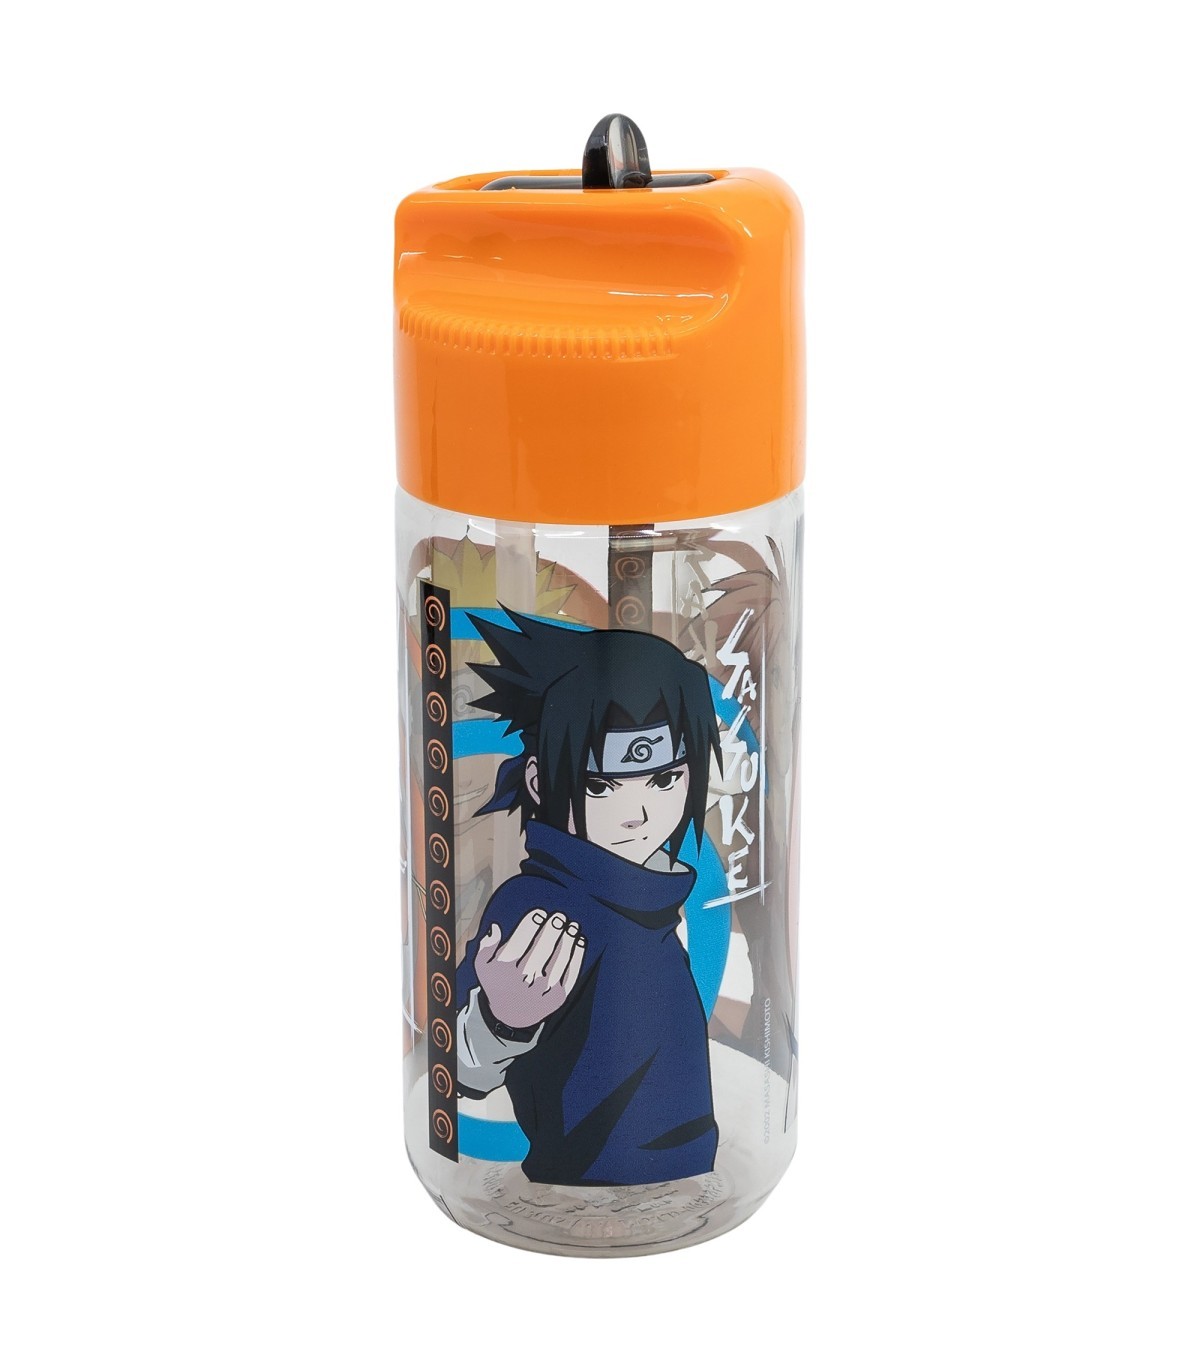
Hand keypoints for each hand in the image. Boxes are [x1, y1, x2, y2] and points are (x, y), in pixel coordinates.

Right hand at [474, 909, 585, 1030]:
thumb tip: (496, 927)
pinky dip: (577, 957)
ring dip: (567, 941)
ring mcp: (543, 989)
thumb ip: (486, 946)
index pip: (520, 941)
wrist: (510, 1017)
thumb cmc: (498, 984)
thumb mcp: (483, 967)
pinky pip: (570, 974)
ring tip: (572, 926)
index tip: (540, 913)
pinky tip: (579, 942)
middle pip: (542, 949)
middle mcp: (525, 979)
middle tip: (559, 917)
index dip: (531, 924)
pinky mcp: (558, 997)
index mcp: (506, 968)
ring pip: (558, 961)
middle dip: (552, 930)